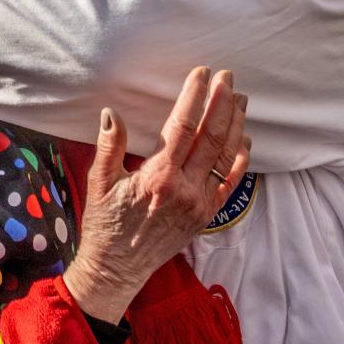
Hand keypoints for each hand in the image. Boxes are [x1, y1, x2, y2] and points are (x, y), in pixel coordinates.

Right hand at [62, 68, 249, 322]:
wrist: (118, 269)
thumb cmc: (104, 224)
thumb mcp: (99, 182)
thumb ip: (109, 146)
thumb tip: (112, 112)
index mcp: (157, 177)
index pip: (182, 127)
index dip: (194, 97)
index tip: (201, 74)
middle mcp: (184, 189)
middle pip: (212, 137)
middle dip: (222, 103)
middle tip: (228, 77)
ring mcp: (200, 203)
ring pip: (226, 157)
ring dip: (236, 125)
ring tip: (239, 99)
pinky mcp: (206, 216)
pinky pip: (230, 183)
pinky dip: (241, 160)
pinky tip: (244, 140)